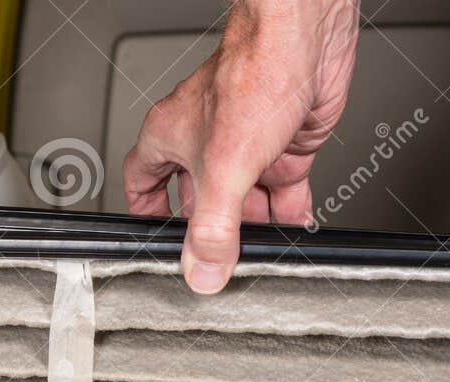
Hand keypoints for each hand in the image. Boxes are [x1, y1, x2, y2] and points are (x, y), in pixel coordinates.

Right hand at [123, 0, 359, 293]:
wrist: (306, 41)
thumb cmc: (256, 73)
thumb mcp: (224, 167)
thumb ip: (213, 227)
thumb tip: (203, 270)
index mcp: (173, 136)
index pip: (143, 181)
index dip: (146, 213)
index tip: (155, 240)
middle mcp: (208, 139)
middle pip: (200, 200)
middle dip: (212, 232)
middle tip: (220, 261)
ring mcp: (248, 143)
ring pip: (244, 199)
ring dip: (253, 228)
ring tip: (260, 254)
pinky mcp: (285, 145)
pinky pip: (282, 191)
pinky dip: (287, 213)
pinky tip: (292, 231)